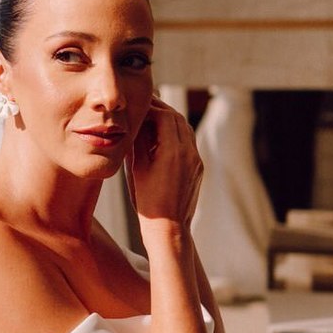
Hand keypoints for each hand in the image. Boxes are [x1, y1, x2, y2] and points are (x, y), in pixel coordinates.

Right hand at [125, 96, 202, 232]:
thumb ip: (138, 142)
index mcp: (173, 151)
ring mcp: (196, 160)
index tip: (136, 105)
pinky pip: (188, 142)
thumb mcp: (137, 169)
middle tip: (143, 104)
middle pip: (177, 118)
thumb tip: (134, 122)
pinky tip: (160, 138)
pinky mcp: (197, 168)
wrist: (169, 228)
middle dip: (160, 109)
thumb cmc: (147, 202)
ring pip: (185, 129)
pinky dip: (175, 133)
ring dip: (169, 120)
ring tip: (151, 118)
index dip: (149, 107)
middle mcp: (189, 153)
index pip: (164, 116)